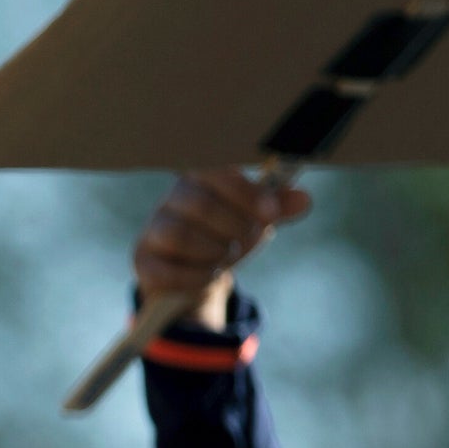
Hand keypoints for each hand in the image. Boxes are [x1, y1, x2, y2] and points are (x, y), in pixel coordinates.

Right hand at [133, 167, 311, 330]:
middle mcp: (171, 199)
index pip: (215, 171)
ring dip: (214, 252)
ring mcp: (153, 231)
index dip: (244, 192)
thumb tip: (304, 199)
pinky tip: (209, 275)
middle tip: (250, 239)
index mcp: (200, 178)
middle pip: (200, 205)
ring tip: (226, 257)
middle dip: (235, 227)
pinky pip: (168, 270)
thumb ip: (277, 207)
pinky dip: (197, 276)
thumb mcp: (255, 219)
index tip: (270, 213)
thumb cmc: (227, 235)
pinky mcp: (144, 262)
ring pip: (181, 236)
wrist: (197, 273)